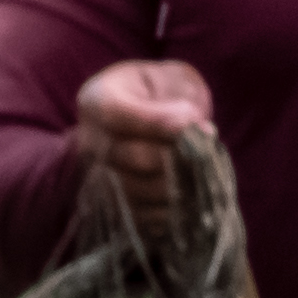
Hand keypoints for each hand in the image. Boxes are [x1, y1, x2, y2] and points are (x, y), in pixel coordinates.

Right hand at [72, 59, 215, 234]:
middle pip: (134, 157)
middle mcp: (89, 142)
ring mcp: (97, 179)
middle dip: (180, 156)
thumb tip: (191, 126)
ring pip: (141, 191)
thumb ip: (178, 95)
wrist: (141, 128)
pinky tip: (193, 196)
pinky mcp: (113, 208)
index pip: (117, 114)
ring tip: (204, 173)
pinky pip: (144, 217)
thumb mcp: (169, 79)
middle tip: (208, 151)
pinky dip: (174, 210)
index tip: (201, 126)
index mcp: (96, 100)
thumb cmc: (158, 97)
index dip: (159, 122)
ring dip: (182, 185)